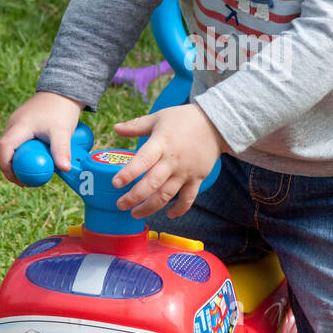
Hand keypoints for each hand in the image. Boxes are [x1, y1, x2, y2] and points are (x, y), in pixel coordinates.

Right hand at [0, 91, 83, 185]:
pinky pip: (18, 142)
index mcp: (18, 126)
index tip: (19, 181)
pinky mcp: (23, 123)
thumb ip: (62, 149)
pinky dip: (23, 152)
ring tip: (32, 174)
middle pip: (4, 151)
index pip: (4, 150)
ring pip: (11, 147)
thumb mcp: (63, 130)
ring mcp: (17, 123)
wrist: (65, 89)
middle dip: (11, 169)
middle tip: (26, 183)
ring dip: (17, 161)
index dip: (7, 168)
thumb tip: (64, 169)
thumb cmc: (62, 108)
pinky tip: (35, 160)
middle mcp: (13, 124)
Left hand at [111, 103, 225, 218]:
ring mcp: (186, 171)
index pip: (142, 160)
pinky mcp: (197, 178)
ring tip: (135, 214)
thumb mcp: (158, 117)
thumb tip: (116, 128)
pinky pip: (188, 199)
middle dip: (134, 197)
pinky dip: (179, 209)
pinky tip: (169, 214)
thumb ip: (136, 126)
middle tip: (120, 205)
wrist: (216, 124)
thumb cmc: (184, 119)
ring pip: (166, 195)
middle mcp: (173, 160)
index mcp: (161, 143)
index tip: (115, 183)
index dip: (128, 173)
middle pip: (152, 184)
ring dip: (150, 207)